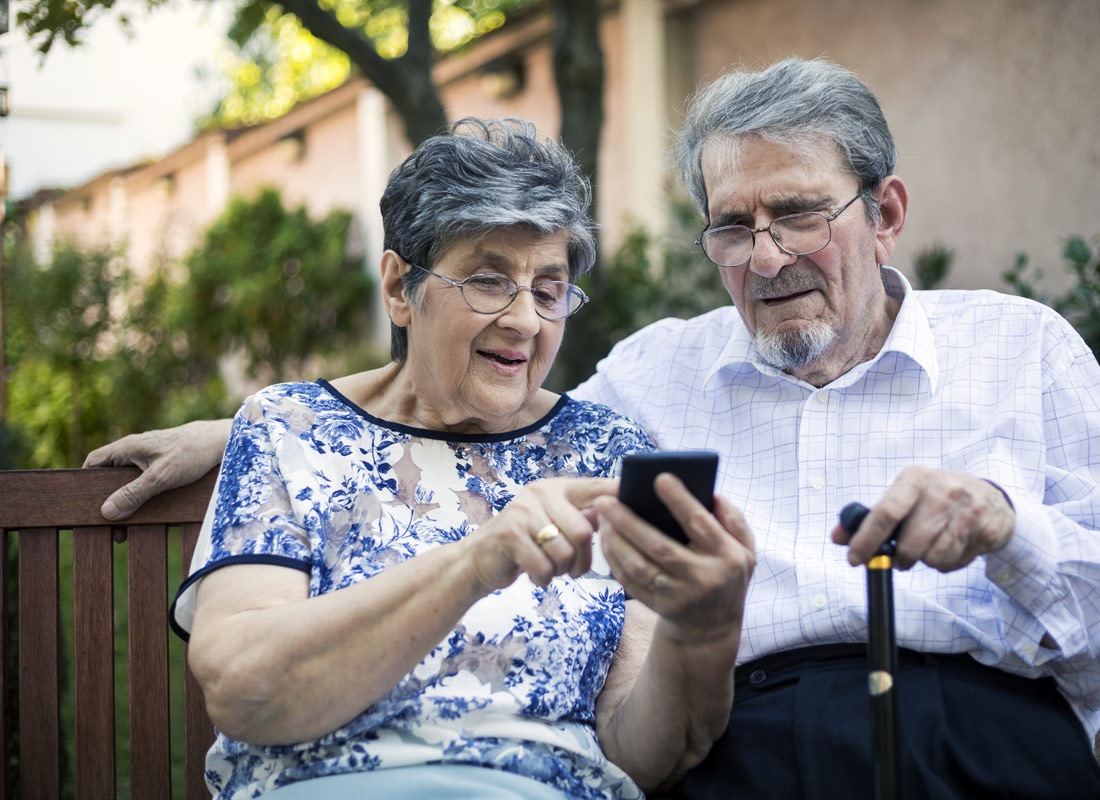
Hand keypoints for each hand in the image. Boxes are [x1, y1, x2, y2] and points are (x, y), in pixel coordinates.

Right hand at [82, 419, 232, 519]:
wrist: (223, 441)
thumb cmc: (193, 452)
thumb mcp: (161, 477)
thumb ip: (134, 493)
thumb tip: (107, 511)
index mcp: (127, 447)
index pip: (93, 461)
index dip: (84, 481)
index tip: (83, 505)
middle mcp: (135, 450)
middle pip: (109, 475)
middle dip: (107, 499)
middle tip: (109, 525)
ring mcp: (149, 457)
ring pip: (127, 480)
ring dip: (125, 501)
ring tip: (126, 528)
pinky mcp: (162, 464)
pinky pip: (143, 481)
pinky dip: (140, 497)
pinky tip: (145, 514)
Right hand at [461, 477, 618, 593]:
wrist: (480, 559)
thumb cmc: (527, 544)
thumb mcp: (555, 525)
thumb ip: (583, 519)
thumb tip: (622, 517)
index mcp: (558, 488)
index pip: (598, 488)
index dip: (620, 498)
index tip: (641, 507)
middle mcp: (541, 492)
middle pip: (584, 531)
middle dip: (584, 560)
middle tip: (574, 570)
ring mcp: (523, 511)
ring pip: (565, 552)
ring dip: (562, 571)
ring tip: (551, 570)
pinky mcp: (509, 534)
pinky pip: (544, 567)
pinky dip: (544, 579)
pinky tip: (535, 575)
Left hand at [595, 475, 754, 643]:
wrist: (712, 628)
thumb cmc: (727, 576)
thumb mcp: (746, 550)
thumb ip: (734, 521)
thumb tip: (713, 496)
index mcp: (727, 557)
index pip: (700, 524)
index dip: (680, 500)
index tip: (660, 478)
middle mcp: (702, 578)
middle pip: (659, 546)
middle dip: (628, 521)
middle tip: (606, 500)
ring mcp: (678, 596)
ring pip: (638, 566)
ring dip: (615, 540)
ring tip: (602, 517)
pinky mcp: (657, 607)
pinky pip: (629, 581)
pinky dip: (614, 560)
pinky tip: (606, 540)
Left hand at [831, 466, 1015, 570]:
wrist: (992, 496)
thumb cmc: (936, 498)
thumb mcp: (904, 498)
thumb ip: (870, 518)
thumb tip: (838, 538)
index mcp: (916, 478)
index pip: (886, 512)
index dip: (867, 539)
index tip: (855, 559)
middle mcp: (944, 490)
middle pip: (910, 544)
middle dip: (900, 558)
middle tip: (902, 558)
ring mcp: (969, 510)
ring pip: (933, 558)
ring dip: (927, 561)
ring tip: (933, 545)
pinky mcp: (987, 529)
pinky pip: (955, 563)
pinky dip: (947, 563)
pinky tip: (953, 545)